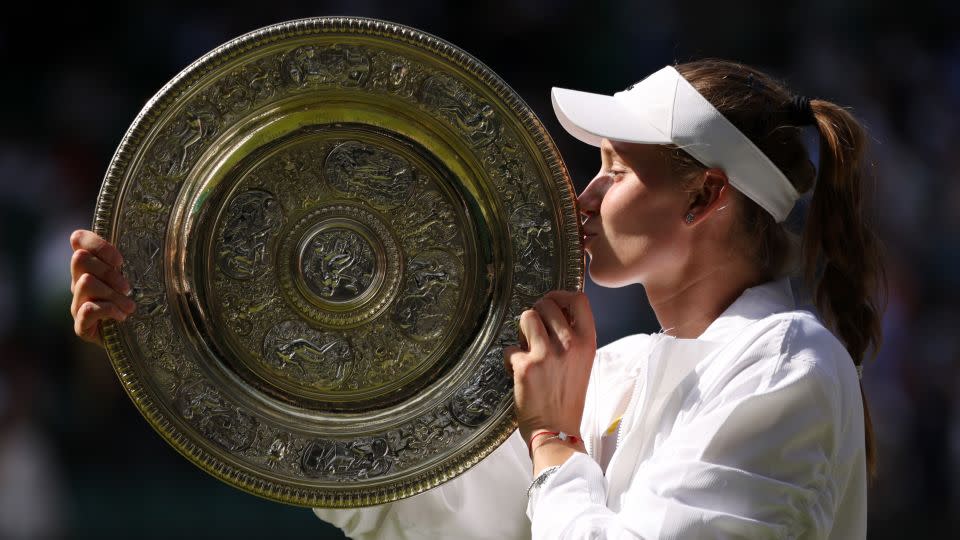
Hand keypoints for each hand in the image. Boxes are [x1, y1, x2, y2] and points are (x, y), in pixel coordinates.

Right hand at [70, 229, 135, 346]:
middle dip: (109, 272)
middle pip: (80, 258)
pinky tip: (121, 316)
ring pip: (85, 282)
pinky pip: (87, 309)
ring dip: (112, 294)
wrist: (138, 339)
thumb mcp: (142, 277)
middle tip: (128, 287)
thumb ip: (140, 260)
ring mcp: (77, 303)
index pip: (78, 239)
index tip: (120, 260)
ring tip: (130, 306)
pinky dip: (108, 311)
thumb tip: (167, 245)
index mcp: (92, 266)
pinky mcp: (81, 325)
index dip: (97, 244)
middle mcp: (79, 281)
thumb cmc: (144, 301)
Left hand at [503, 290, 596, 448]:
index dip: (561, 296)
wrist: (557, 430)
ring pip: (526, 317)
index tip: (552, 305)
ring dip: (522, 331)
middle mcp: (570, 345)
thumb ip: (572, 337)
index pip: (579, 299)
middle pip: (546, 303)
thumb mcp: (582, 363)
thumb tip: (554, 313)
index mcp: (587, 342)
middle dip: (536, 314)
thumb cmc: (568, 398)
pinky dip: (510, 359)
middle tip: (535, 333)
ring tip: (526, 348)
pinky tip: (517, 372)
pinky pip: (510, 348)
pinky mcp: (526, 366)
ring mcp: (547, 354)